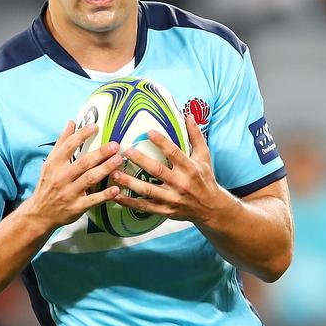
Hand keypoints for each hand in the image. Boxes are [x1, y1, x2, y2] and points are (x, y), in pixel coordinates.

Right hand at [22, 121, 122, 231]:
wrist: (39, 214)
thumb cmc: (48, 184)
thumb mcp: (50, 162)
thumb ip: (62, 142)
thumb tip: (72, 122)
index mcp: (55, 165)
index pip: (68, 146)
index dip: (81, 135)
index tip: (95, 126)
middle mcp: (62, 178)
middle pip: (83, 163)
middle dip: (100, 153)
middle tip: (115, 145)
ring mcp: (69, 193)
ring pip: (90, 179)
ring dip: (105, 169)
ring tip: (119, 160)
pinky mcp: (77, 207)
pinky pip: (93, 200)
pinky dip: (105, 195)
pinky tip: (116, 189)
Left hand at [111, 115, 230, 224]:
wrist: (211, 208)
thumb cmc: (205, 178)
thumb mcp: (204, 156)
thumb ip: (196, 136)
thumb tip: (190, 115)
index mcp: (190, 168)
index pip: (174, 153)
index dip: (162, 142)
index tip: (149, 132)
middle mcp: (180, 183)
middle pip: (157, 171)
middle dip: (140, 161)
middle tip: (125, 152)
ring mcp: (172, 198)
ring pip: (147, 190)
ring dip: (130, 182)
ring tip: (114, 173)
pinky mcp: (165, 210)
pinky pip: (144, 207)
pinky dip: (129, 202)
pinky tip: (116, 196)